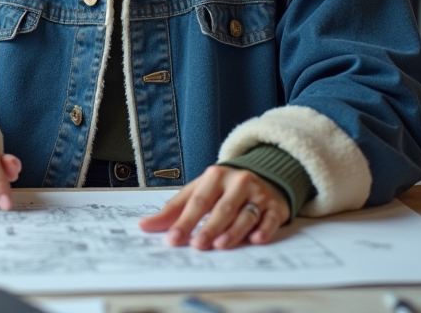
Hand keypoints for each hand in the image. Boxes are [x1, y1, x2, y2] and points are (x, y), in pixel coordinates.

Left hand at [138, 165, 289, 249]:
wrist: (264, 176)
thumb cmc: (223, 189)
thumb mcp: (198, 192)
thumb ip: (174, 210)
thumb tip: (144, 226)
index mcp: (215, 176)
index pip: (197, 201)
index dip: (185, 221)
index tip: (173, 239)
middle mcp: (238, 182)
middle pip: (221, 208)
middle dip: (209, 227)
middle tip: (197, 245)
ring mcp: (258, 194)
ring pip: (245, 214)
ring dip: (233, 231)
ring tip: (220, 245)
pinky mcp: (275, 206)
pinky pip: (270, 218)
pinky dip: (264, 229)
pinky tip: (256, 239)